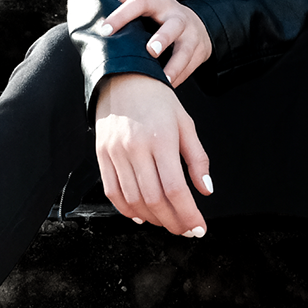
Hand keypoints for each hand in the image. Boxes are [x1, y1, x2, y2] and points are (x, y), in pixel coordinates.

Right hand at [94, 72, 211, 237]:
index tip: (199, 228)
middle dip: (173, 222)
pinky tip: (143, 215)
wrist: (123, 78)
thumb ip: (197, 159)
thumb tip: (206, 190)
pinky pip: (113, 192)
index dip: (188, 214)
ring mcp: (115, 153)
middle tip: (186, 230)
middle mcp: (136, 148)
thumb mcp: (186, 124)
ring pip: (133, 200)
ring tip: (168, 222)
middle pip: (154, 199)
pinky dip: (128, 210)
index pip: (175, 189)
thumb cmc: (158, 100)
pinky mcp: (102, 155)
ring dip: (153, 219)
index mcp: (161, 139)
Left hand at [95, 0, 212, 87]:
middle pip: (172, 26)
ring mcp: (190, 36)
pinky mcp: (199, 51)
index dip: (123, 14)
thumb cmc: (163, 10)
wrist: (196, 24)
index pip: (141, 2)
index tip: (106, 30)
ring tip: (164, 77)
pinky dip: (180, 77)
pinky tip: (168, 86)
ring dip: (175, 64)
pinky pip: (190, 66)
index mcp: (160, 2)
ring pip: (185, 50)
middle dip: (163, 38)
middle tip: (150, 51)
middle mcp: (177, 18)